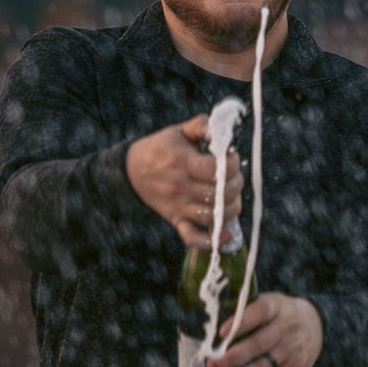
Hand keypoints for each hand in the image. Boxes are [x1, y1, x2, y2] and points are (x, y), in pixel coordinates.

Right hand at [125, 114, 242, 245]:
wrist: (131, 171)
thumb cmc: (160, 148)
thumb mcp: (179, 131)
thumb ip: (203, 126)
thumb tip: (222, 129)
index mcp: (183, 163)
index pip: (218, 169)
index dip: (232, 164)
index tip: (232, 157)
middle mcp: (182, 187)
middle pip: (220, 194)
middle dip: (236, 184)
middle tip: (235, 176)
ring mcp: (179, 206)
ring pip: (213, 216)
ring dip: (231, 209)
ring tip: (232, 197)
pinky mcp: (176, 220)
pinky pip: (192, 237)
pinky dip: (211, 240)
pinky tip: (226, 233)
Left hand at [208, 293, 322, 366]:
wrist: (316, 323)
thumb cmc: (278, 313)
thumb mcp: (268, 302)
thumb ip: (245, 312)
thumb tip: (211, 331)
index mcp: (276, 305)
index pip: (259, 311)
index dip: (241, 322)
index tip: (220, 333)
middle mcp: (287, 326)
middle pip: (259, 344)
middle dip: (233, 357)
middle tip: (211, 366)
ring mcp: (292, 349)